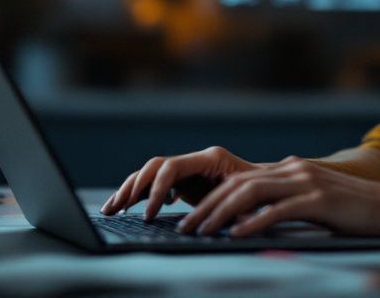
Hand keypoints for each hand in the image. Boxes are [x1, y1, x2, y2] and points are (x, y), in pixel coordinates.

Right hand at [99, 146, 264, 219]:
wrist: (268, 184)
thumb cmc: (262, 192)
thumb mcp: (249, 200)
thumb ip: (233, 208)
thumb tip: (217, 221)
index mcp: (210, 158)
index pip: (172, 167)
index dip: (156, 189)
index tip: (149, 215)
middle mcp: (196, 159)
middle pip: (155, 166)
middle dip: (134, 187)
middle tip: (120, 209)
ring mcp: (188, 168)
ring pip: (150, 173)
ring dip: (129, 189)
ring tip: (111, 208)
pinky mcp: (184, 180)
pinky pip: (155, 183)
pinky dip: (138, 194)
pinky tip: (123, 207)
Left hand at [174, 155, 379, 238]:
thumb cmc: (352, 211)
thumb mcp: (313, 201)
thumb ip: (285, 203)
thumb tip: (252, 220)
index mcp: (291, 169)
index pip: (240, 180)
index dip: (212, 198)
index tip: (191, 218)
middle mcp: (294, 170)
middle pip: (238, 184)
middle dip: (207, 206)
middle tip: (185, 227)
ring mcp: (307, 182)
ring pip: (251, 193)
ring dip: (221, 214)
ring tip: (203, 231)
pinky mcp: (319, 200)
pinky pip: (278, 210)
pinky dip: (253, 222)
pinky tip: (236, 235)